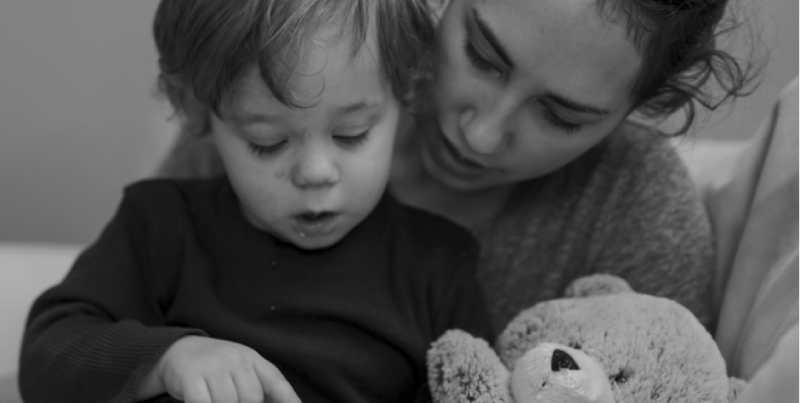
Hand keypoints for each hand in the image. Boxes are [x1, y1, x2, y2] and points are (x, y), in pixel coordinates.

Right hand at [139, 335, 301, 402]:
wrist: (180, 350)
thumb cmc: (218, 366)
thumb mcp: (244, 368)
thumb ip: (267, 386)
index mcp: (251, 358)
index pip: (275, 381)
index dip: (289, 399)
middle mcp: (234, 359)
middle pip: (251, 397)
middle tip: (231, 400)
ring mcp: (212, 366)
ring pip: (227, 402)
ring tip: (216, 398)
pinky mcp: (190, 377)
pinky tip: (205, 401)